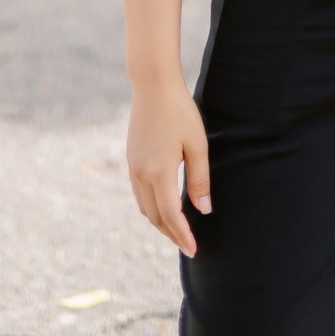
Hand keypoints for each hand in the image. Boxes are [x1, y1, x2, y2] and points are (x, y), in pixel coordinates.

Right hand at [126, 77, 210, 257]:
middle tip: (188, 245)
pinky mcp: (131, 159)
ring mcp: (133, 166)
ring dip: (160, 222)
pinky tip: (163, 205)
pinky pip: (139, 193)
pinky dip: (151, 207)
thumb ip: (200, 180)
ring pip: (144, 207)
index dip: (183, 236)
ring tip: (178, 230)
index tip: (194, 250)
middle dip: (171, 234)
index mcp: (159, 172)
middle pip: (154, 217)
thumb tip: (203, 211)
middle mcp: (141, 173)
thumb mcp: (198, 145)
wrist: (152, 85)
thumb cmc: (180, 111)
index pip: (171, 215)